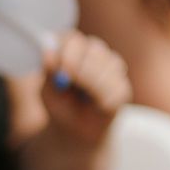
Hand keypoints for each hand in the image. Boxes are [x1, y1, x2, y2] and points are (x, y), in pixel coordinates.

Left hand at [40, 29, 129, 147]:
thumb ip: (48, 71)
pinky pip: (116, 85)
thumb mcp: (47, 90)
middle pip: (94, 47)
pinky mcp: (122, 85)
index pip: (72, 38)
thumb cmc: (60, 106)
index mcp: (72, 49)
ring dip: (90, 84)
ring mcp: (111, 67)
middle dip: (80, 66)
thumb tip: (48, 52)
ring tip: (81, 99)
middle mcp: (93, 53)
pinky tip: (95, 105)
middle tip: (68, 82)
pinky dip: (102, 97)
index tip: (60, 69)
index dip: (66, 51)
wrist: (75, 131)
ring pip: (108, 65)